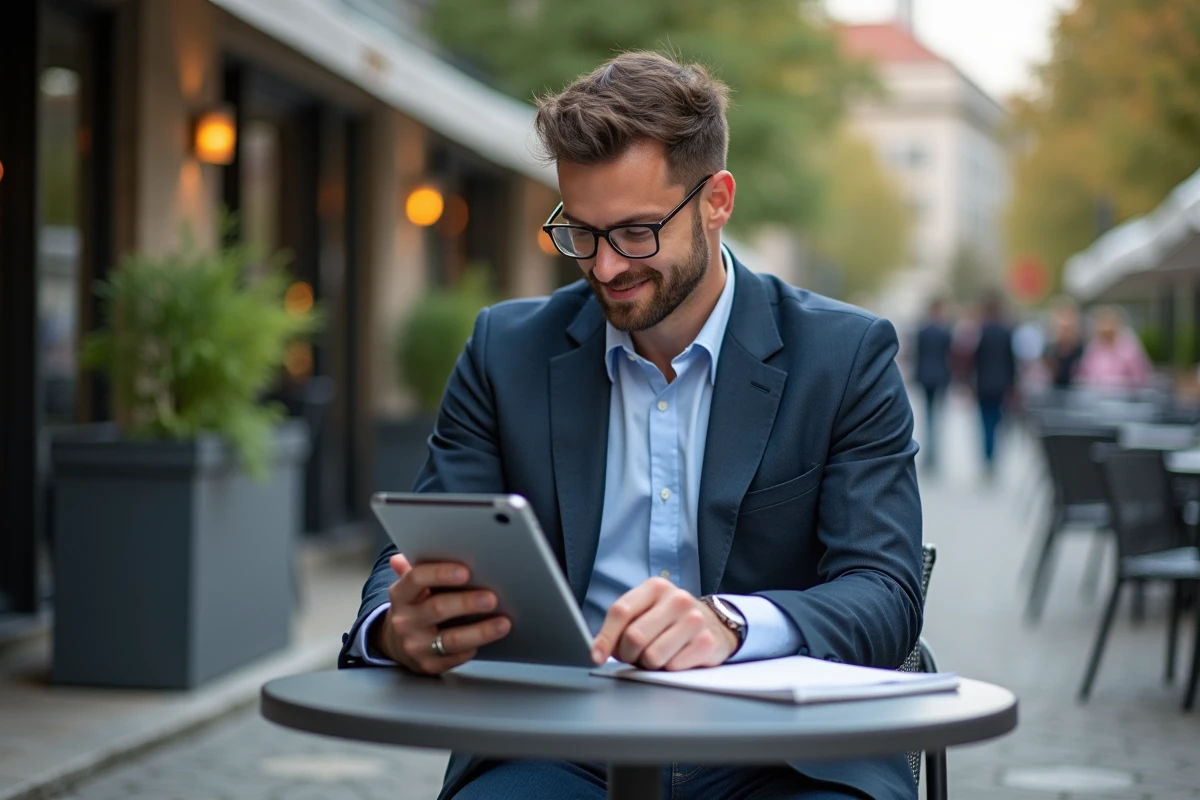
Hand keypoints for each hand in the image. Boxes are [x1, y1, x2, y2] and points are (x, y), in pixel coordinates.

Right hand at [372, 553, 510, 675]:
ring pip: (451, 639)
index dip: (441, 573)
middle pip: (438, 608)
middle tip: (493, 597)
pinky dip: (474, 648)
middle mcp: (404, 620)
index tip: (466, 571)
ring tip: (503, 622)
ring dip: (481, 631)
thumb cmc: (413, 607)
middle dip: (468, 603)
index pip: (417, 578)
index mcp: (400, 594)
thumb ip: (415, 567)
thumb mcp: (410, 587)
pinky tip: (490, 640)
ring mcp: (415, 645)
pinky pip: (455, 657)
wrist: (396, 644)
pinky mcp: (428, 666)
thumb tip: (402, 555)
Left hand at [591, 578, 738, 670]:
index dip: (604, 637)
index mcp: (656, 587)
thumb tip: (596, 651)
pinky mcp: (707, 643)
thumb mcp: (646, 611)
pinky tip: (675, 658)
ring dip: (648, 664)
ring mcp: (694, 620)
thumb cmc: (670, 620)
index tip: (596, 657)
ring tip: (656, 655)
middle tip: (634, 655)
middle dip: (628, 654)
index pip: (621, 611)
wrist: (714, 624)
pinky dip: (668, 669)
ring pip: (652, 656)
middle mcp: (677, 599)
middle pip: (634, 637)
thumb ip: (622, 625)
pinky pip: (672, 667)